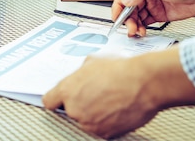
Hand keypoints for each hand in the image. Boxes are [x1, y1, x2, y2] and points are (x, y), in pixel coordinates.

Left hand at [42, 48, 194, 138]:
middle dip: (81, 104)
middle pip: (70, 111)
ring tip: (111, 100)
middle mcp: (75, 109)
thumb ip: (80, 73)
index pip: (49, 101)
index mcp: (68, 90)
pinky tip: (117, 108)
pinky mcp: (104, 134)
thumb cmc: (122, 70)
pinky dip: (107, 122)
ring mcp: (89, 124)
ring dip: (94, 113)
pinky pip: (101, 128)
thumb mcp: (93, 61)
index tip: (61, 99)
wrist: (144, 83)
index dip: (57, 99)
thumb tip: (80, 75)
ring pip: (86, 121)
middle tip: (97, 94)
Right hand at [112, 0, 194, 36]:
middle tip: (130, 29)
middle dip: (127, 19)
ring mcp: (153, 5)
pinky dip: (142, 28)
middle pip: (129, 8)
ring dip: (134, 25)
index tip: (116, 16)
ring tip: (137, 32)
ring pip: (136, 17)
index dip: (118, 5)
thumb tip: (126, 0)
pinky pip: (146, 22)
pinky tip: (142, 32)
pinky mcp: (160, 15)